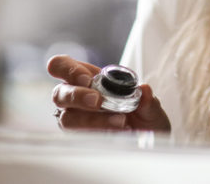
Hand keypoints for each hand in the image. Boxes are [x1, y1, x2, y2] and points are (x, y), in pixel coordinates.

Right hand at [47, 55, 170, 131]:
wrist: (148, 142)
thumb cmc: (143, 118)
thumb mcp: (150, 107)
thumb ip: (147, 99)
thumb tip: (145, 90)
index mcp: (89, 79)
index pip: (62, 66)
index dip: (69, 69)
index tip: (87, 79)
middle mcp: (76, 98)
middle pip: (59, 93)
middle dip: (77, 96)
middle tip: (98, 101)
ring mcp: (76, 119)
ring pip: (67, 118)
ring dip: (92, 119)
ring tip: (120, 121)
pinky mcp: (80, 138)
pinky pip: (78, 137)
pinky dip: (97, 133)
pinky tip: (116, 133)